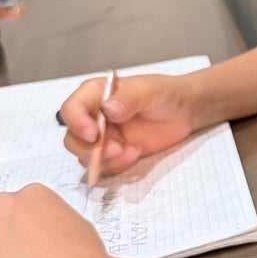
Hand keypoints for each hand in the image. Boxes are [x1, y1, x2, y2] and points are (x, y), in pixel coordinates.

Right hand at [61, 72, 195, 176]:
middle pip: (73, 139)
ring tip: (132, 151)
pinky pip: (103, 167)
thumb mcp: (149, 90)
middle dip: (91, 149)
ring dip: (105, 160)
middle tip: (117, 148)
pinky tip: (135, 153)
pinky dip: (116, 166)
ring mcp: (103, 137)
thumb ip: (129, 98)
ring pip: (85, 156)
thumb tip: (108, 110)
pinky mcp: (114, 153)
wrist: (185, 111)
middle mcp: (93, 116)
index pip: (71, 109)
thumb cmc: (166, 93)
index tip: (94, 134)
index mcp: (95, 94)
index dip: (77, 123)